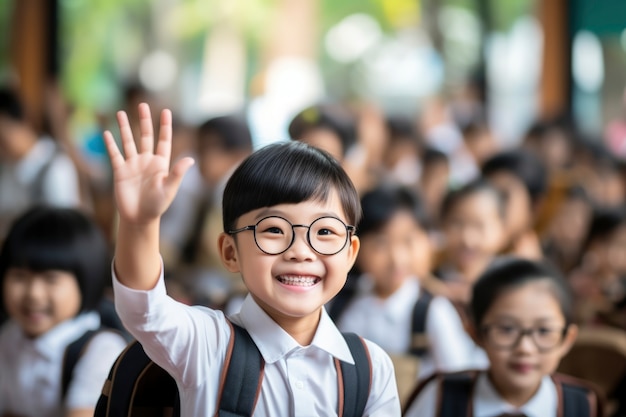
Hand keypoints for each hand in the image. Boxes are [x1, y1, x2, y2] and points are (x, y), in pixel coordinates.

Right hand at [103, 103, 193, 224]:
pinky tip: (106, 132)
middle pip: (145, 136)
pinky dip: (110, 144)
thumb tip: (190, 159)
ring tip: (120, 113)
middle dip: (144, 121)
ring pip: (128, 142)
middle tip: (142, 105)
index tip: (165, 111)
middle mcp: (147, 161)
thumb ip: (177, 173)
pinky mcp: (120, 171)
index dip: (165, 126)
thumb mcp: (169, 188)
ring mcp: (133, 165)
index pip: (164, 140)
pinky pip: (114, 154)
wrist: (139, 218)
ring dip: (124, 128)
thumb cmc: (157, 205)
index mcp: (161, 164)